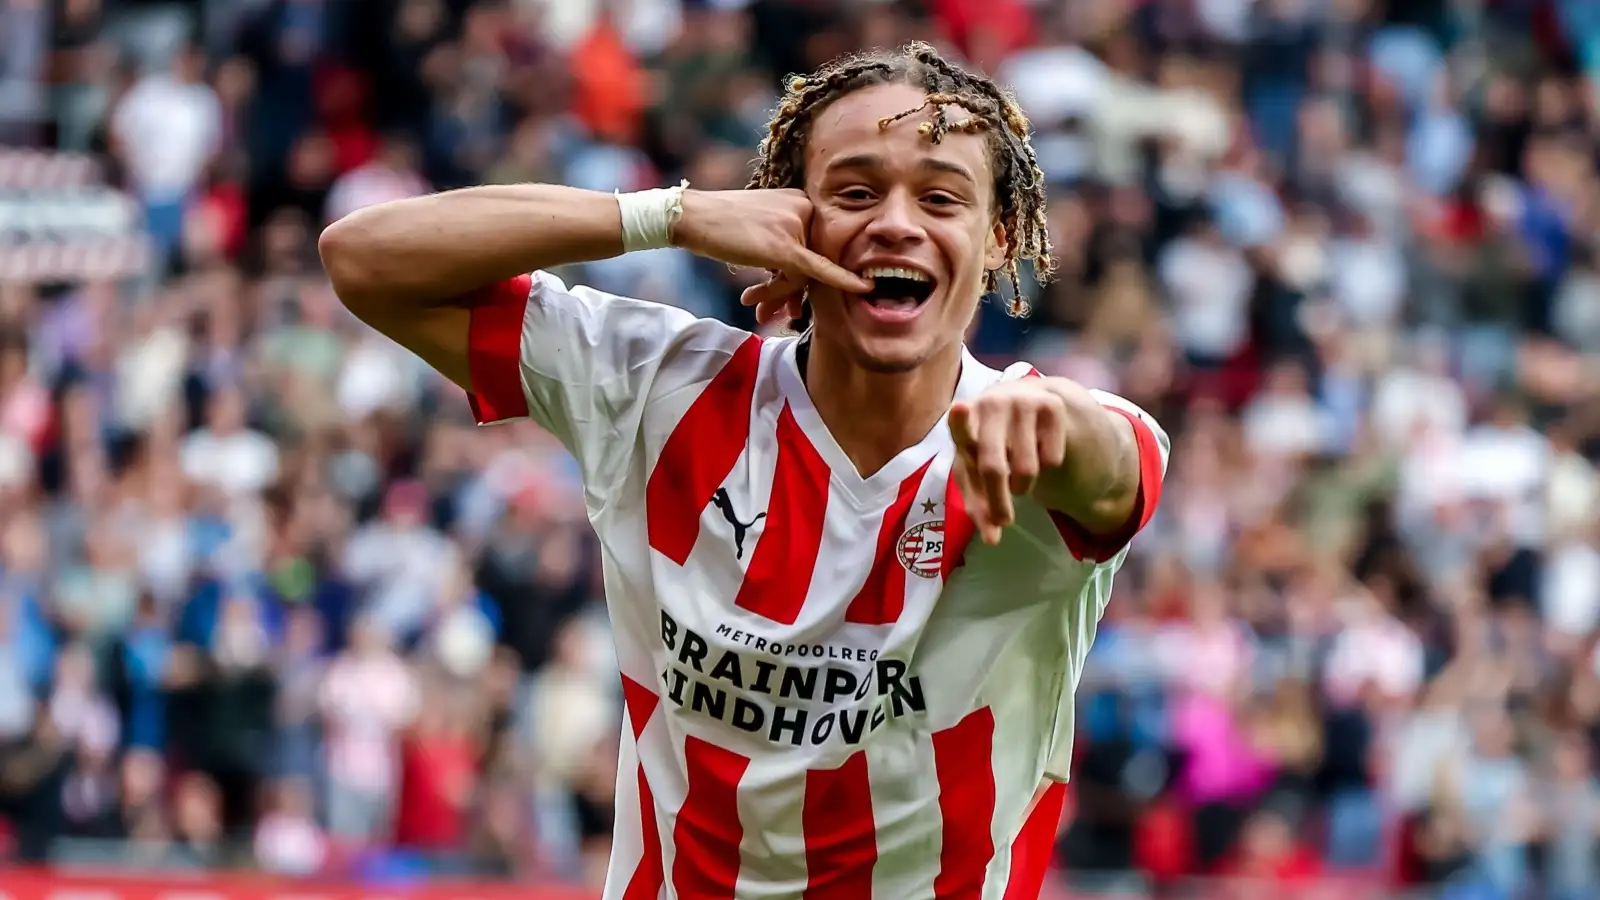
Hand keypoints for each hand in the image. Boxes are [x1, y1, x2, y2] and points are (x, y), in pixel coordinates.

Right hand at [671, 189, 871, 323]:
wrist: (693, 217)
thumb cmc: (720, 226)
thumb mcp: (760, 230)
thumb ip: (784, 248)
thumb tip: (797, 281)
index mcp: (801, 201)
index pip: (814, 245)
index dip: (801, 275)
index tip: (788, 299)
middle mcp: (805, 208)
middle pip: (811, 261)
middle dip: (790, 291)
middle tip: (772, 312)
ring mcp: (797, 225)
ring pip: (803, 274)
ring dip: (778, 294)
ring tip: (755, 303)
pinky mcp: (787, 246)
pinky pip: (817, 270)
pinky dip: (841, 281)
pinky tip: (863, 288)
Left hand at [948, 380, 1071, 544]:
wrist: (1026, 406)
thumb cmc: (990, 445)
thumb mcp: (976, 471)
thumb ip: (978, 505)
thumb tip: (992, 540)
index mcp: (964, 420)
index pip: (960, 426)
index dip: (960, 421)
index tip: (961, 410)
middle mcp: (992, 404)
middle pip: (994, 467)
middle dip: (998, 502)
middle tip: (1004, 521)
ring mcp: (1023, 401)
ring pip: (1027, 469)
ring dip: (1023, 484)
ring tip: (1017, 475)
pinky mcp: (1052, 406)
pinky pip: (1051, 458)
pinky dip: (1046, 466)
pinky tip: (1037, 451)